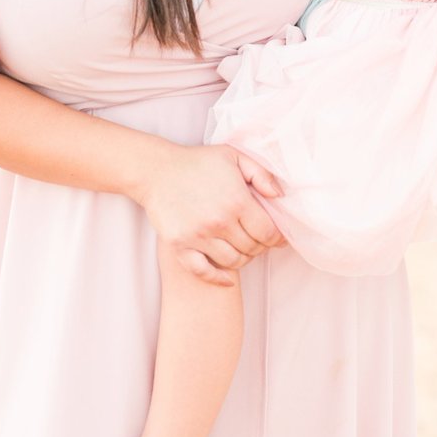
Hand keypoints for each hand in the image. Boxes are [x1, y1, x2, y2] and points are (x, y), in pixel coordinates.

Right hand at [135, 142, 286, 285]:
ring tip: (241, 248)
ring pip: (233, 262)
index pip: (267, 233)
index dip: (276, 238)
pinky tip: (227, 279)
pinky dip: (218, 278)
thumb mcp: (234, 156)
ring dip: (242, 258)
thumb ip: (261, 174)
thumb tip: (279, 196)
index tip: (277, 237)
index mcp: (236, 201)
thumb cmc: (197, 162)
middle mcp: (219, 222)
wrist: (157, 170)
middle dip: (259, 246)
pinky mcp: (180, 245)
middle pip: (252, 248)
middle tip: (257, 239)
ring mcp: (198, 236)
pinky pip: (203, 272)